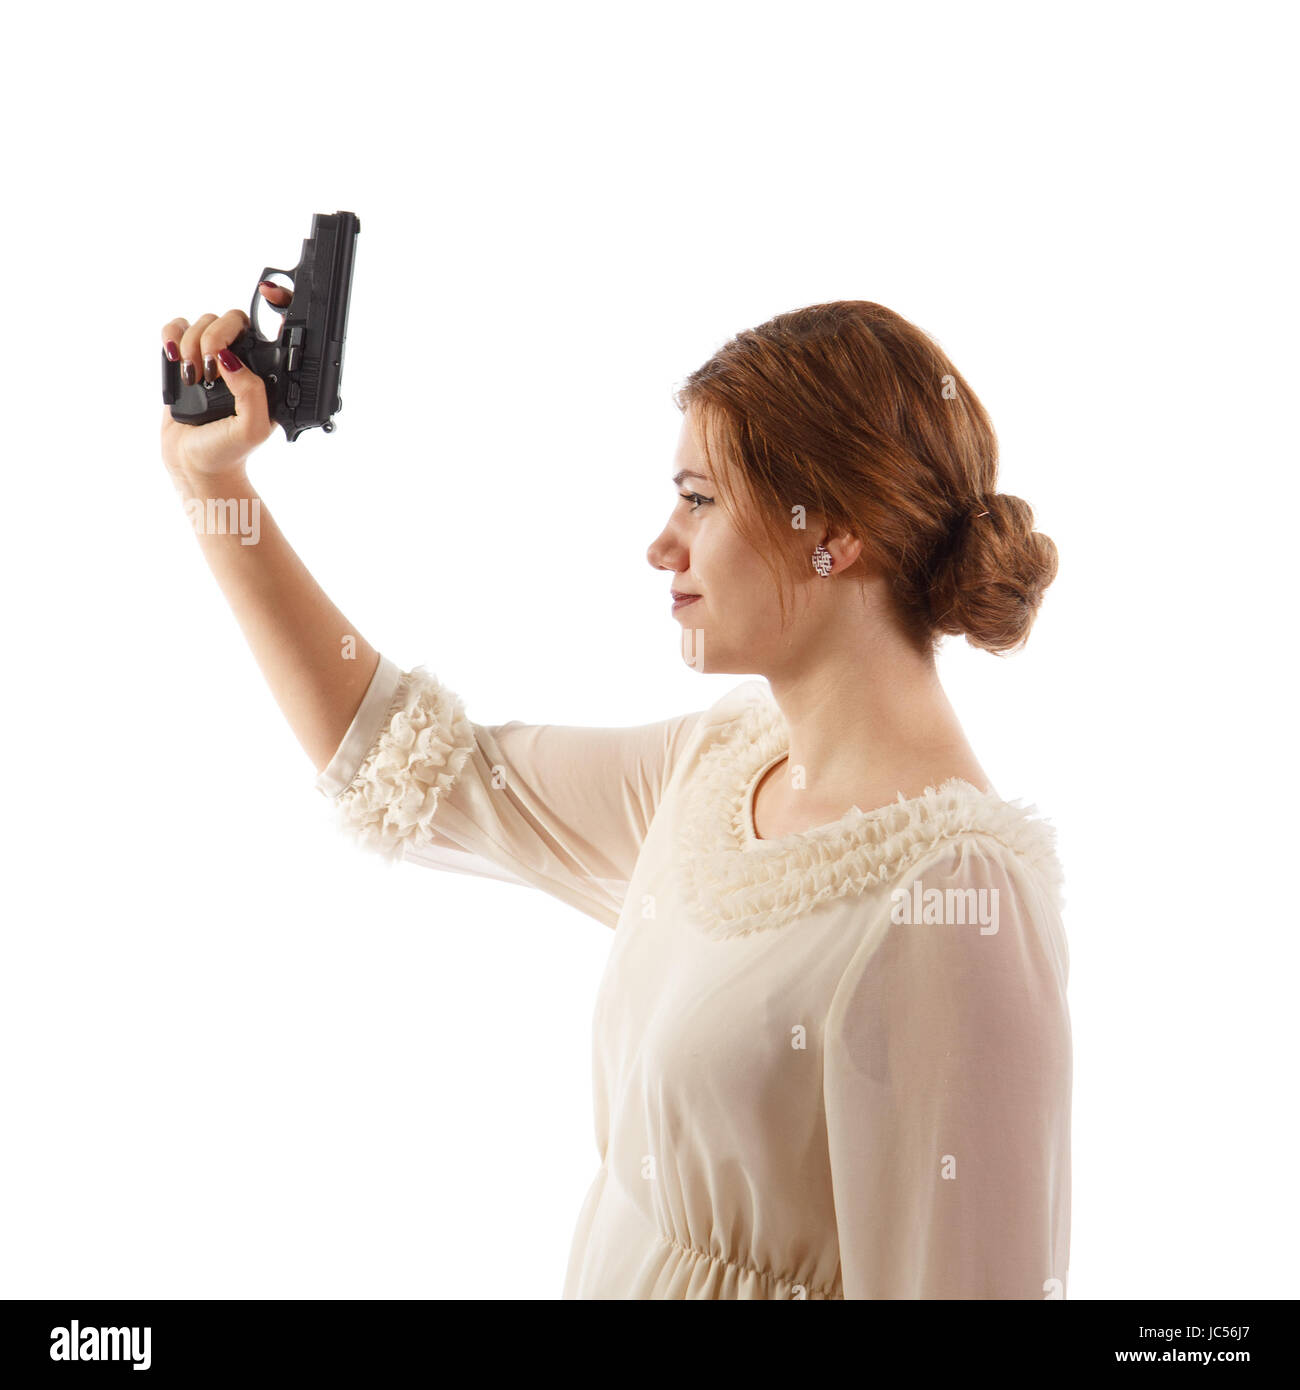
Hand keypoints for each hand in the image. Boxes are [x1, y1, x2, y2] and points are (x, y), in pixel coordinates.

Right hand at [159, 282, 293, 486]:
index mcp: (266, 372)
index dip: (278, 303)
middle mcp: (241, 360)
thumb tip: (228, 358)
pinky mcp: (183, 358)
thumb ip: (250, 391)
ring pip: (202, 321)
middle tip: (210, 368)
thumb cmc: (228, 450)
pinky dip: (171, 336)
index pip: (275, 329)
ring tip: (193, 378)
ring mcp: (211, 357)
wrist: (195, 465)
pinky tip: (174, 359)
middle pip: (232, 318)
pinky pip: (175, 327)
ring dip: (192, 345)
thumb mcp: (252, 427)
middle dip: (216, 336)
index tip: (268, 294)